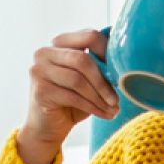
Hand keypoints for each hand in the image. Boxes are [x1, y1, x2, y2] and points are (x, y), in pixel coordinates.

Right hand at [17, 29, 114, 163]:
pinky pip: (73, 97)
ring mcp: (38, 71)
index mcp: (60, 43)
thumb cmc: (72, 100)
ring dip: (99, 97)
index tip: (121, 71)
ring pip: (78, 80)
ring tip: (113, 109)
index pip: (89, 36)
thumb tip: (125, 60)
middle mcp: (44, 52)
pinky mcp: (40, 91)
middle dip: (104, 81)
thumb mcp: (88, 80)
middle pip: (83, 60)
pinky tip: (104, 114)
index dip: (108, 53)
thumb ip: (99, 65)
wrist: (48, 127)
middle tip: (117, 98)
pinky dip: (93, 107)